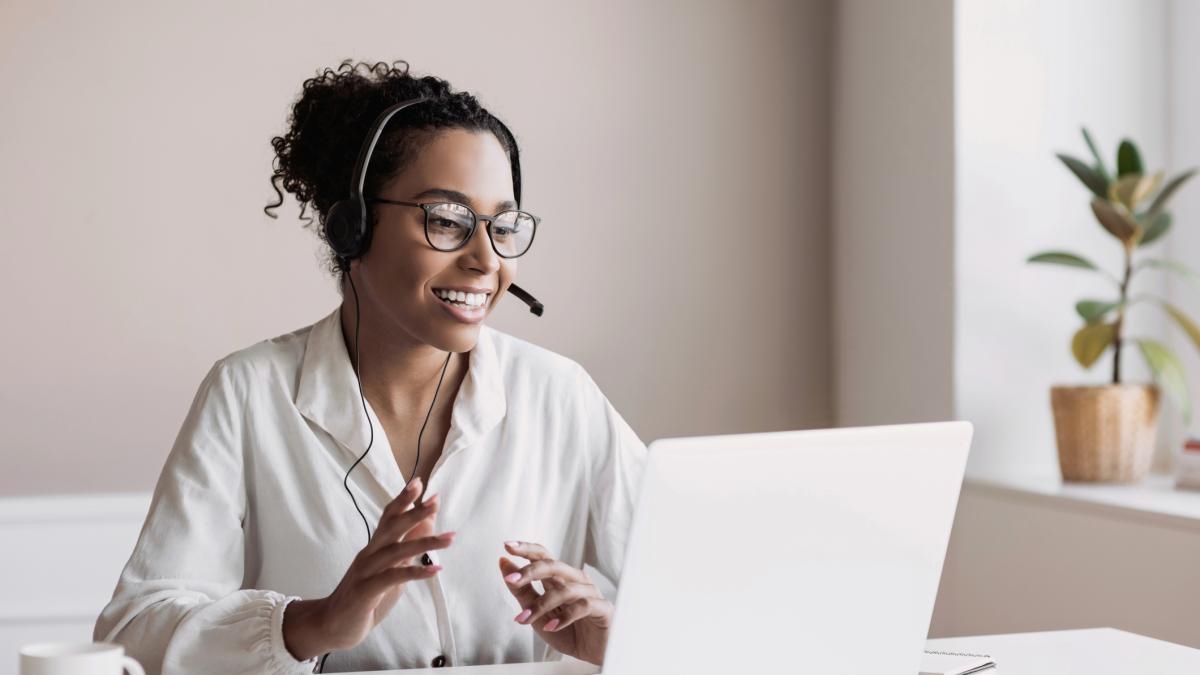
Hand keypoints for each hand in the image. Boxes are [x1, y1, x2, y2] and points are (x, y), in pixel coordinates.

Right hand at [283, 478, 453, 659]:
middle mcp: (368, 555)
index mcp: (373, 549)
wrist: (331, 626)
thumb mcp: (389, 572)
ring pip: (396, 551)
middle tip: (435, 499)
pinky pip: (392, 578)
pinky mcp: (365, 592)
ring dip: (425, 543)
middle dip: (414, 512)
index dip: (403, 501)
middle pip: (391, 527)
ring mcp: (365, 573)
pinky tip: (435, 569)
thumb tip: (427, 527)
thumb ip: (406, 550)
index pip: (388, 518)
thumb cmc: (363, 598)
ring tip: (450, 537)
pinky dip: (415, 572)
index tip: (421, 484)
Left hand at [499, 541, 613, 665]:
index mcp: (559, 578)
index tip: (507, 546)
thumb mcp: (537, 613)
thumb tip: (504, 562)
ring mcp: (590, 593)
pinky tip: (551, 626)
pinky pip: (583, 606)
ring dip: (541, 604)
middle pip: (553, 566)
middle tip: (512, 580)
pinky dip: (564, 617)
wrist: (593, 655)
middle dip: (530, 571)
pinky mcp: (602, 608)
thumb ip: (522, 590)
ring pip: (565, 589)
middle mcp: (575, 580)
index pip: (543, 556)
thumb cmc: (568, 631)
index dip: (526, 549)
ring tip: (525, 619)